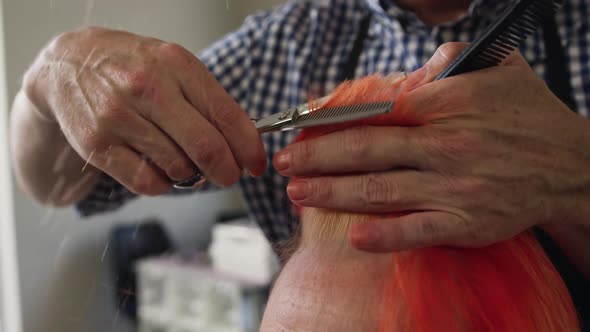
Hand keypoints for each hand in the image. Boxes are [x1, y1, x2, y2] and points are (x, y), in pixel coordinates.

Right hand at [25, 27, 265, 194]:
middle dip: (227, 172)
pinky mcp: (97, 145)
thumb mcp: (174, 66)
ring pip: (178, 168)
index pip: (227, 116)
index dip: (249, 148)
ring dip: (191, 176)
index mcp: (176, 65)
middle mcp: (148, 88)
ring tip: (183, 162)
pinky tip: (159, 170)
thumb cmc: (131, 67)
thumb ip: (207, 100)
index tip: (256, 165)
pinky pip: (147, 183)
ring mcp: (119, 117)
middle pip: (206, 148)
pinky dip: (163, 185)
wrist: (67, 64)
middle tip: (228, 176)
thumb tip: (243, 144)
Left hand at [274, 42, 589, 251]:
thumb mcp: (496, 70)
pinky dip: (386, 235)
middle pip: (366, 150)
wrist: (571, 167)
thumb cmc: (529, 116)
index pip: (375, 110)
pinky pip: (419, 230)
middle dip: (317, 158)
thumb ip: (450, 61)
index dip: (331, 119)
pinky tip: (355, 237)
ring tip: (298, 193)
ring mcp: (455, 188)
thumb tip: (413, 68)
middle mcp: (446, 146)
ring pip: (381, 190)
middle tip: (284, 164)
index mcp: (447, 105)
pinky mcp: (468, 223)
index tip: (300, 125)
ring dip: (334, 193)